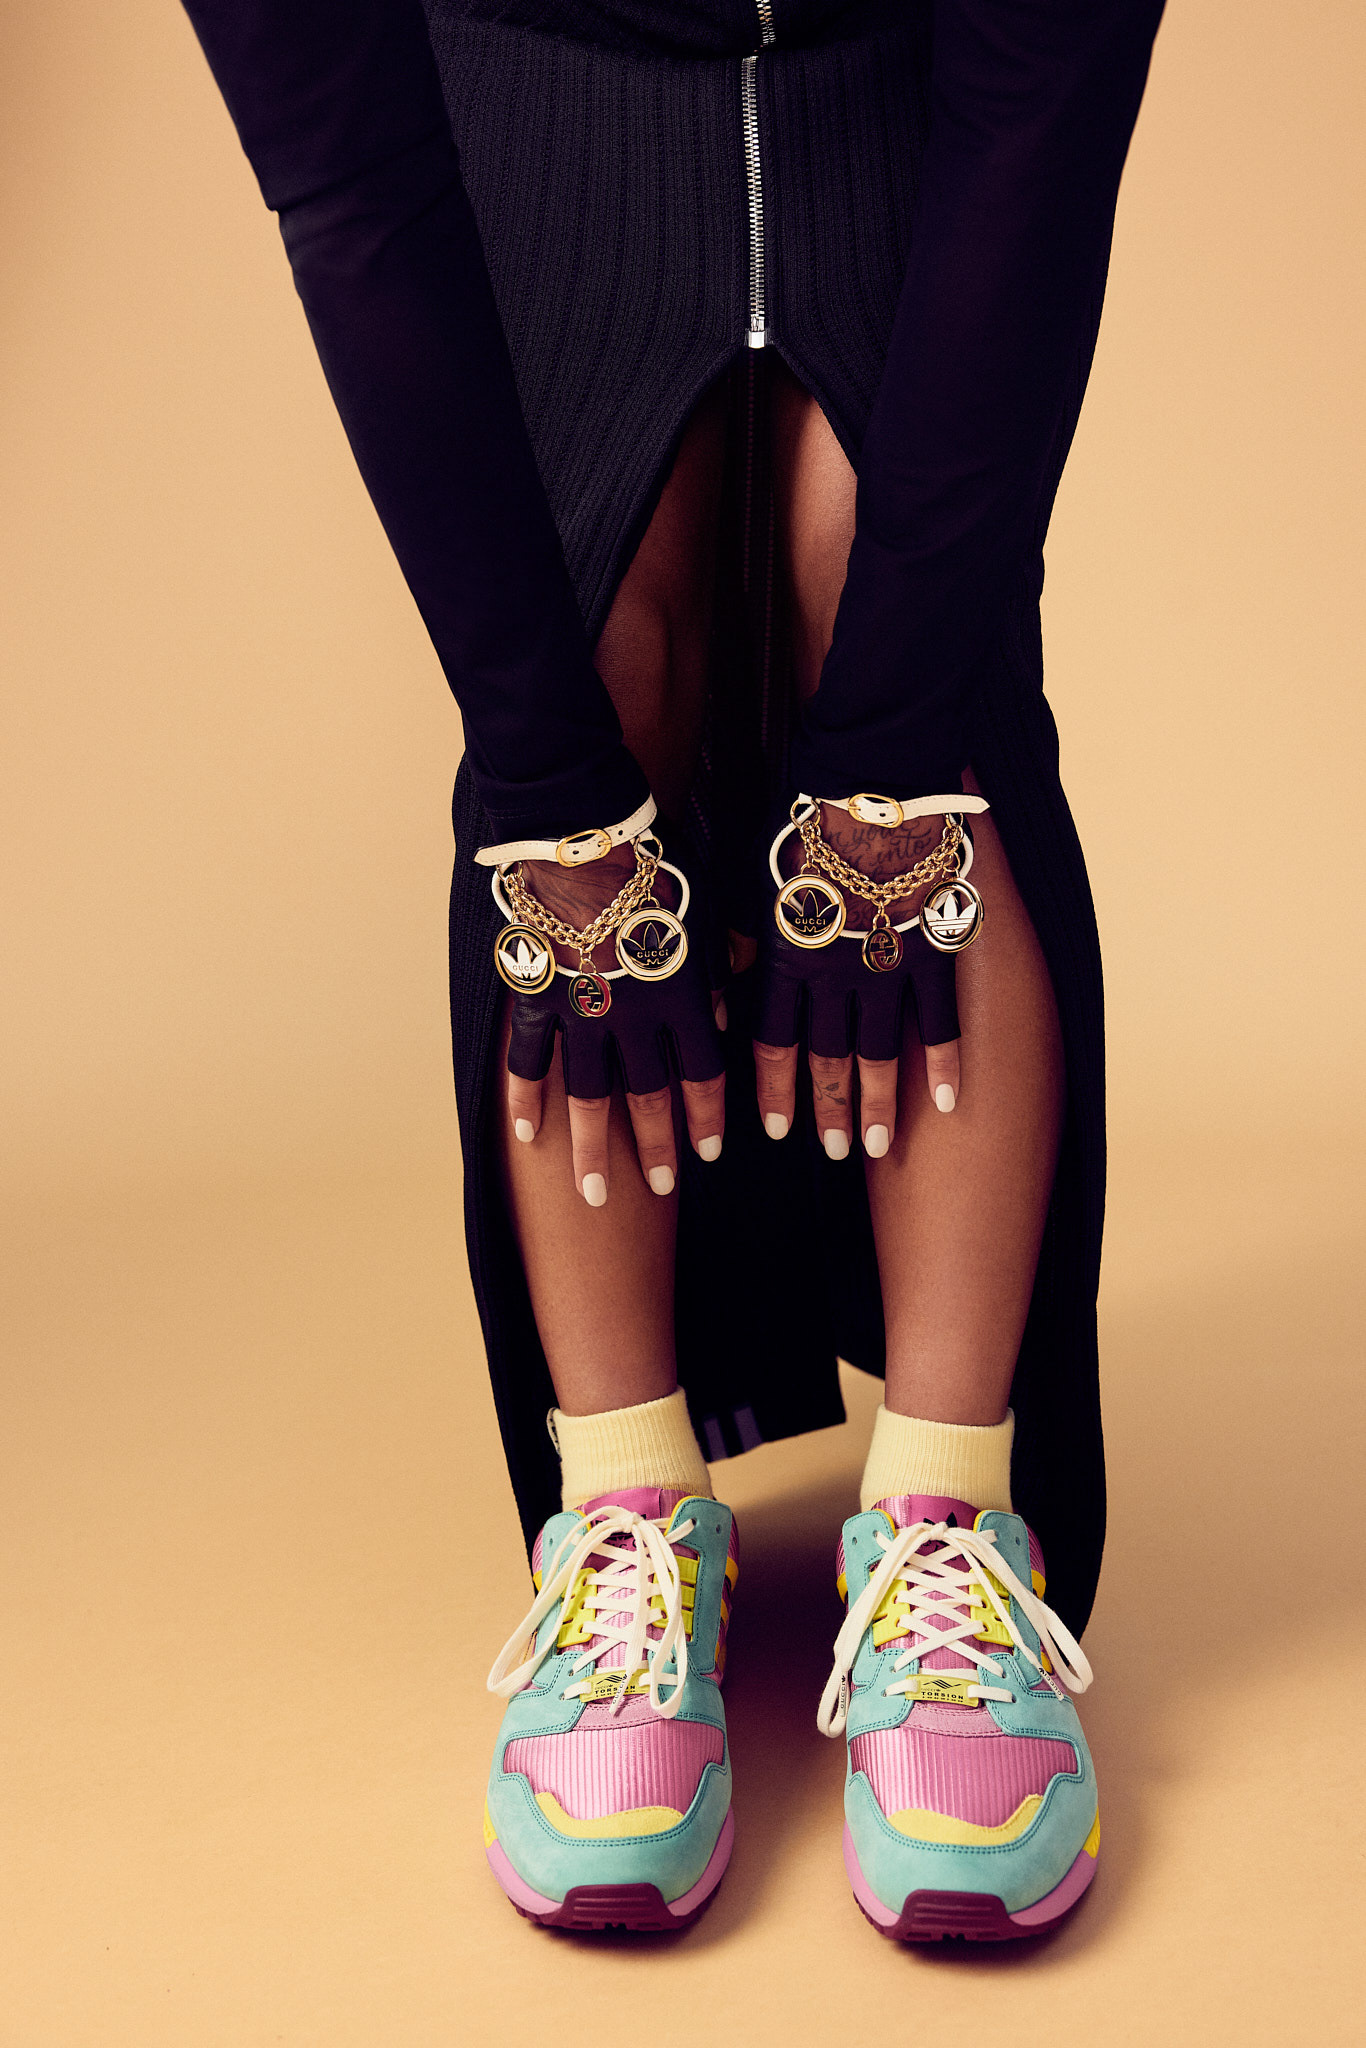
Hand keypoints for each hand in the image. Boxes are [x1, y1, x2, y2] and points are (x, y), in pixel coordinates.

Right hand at [501, 844, 726, 1203]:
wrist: (585, 829)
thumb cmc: (656, 859)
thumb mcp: (705, 911)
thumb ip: (714, 970)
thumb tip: (722, 1020)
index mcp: (681, 994)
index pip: (702, 1075)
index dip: (706, 1118)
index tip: (710, 1154)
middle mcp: (632, 1014)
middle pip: (648, 1097)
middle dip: (656, 1148)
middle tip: (661, 1188)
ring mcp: (579, 1010)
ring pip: (587, 1096)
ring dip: (592, 1149)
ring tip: (592, 1193)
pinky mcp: (536, 994)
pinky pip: (529, 1058)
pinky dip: (526, 1098)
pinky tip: (526, 1136)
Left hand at [752, 803, 965, 1158]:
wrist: (868, 778)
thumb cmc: (804, 819)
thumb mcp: (755, 877)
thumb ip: (745, 933)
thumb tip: (730, 973)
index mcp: (784, 956)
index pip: (773, 1042)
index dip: (774, 1089)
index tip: (773, 1131)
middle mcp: (833, 973)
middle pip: (826, 1060)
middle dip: (826, 1111)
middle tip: (834, 1152)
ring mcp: (886, 964)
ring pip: (880, 1053)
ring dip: (879, 1103)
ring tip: (879, 1145)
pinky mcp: (932, 948)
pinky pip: (940, 1021)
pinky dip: (944, 1065)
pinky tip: (946, 1103)